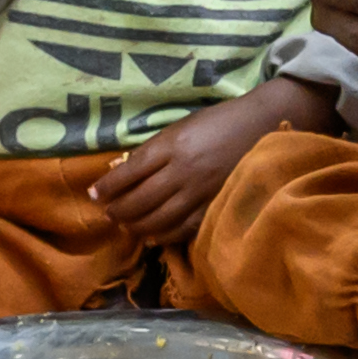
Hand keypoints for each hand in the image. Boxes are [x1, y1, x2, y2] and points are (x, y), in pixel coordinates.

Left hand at [90, 82, 297, 244]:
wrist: (264, 125)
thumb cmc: (219, 122)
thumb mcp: (182, 126)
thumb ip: (155, 150)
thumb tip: (124, 172)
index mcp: (172, 144)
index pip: (130, 171)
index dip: (108, 186)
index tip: (94, 194)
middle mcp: (183, 170)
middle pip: (140, 199)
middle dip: (118, 210)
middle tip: (108, 213)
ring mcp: (201, 191)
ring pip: (158, 218)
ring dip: (135, 225)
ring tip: (125, 225)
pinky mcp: (216, 204)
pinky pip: (184, 228)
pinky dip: (164, 235)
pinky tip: (152, 236)